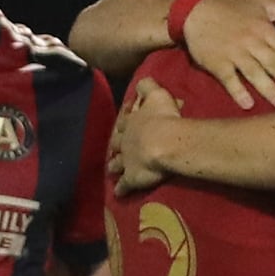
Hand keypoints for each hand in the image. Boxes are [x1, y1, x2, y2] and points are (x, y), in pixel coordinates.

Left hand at [111, 77, 183, 191]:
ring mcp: (126, 160)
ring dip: (114, 165)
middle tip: (113, 147)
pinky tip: (117, 194)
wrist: (164, 142)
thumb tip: (140, 82)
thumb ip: (147, 87)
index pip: (125, 120)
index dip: (124, 120)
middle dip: (115, 144)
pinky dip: (121, 189)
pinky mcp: (131, 178)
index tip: (124, 119)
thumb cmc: (164, 117)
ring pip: (117, 163)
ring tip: (110, 169)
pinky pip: (124, 185)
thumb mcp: (157, 94)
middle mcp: (125, 141)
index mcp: (132, 121)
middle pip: (117, 142)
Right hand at [181, 0, 274, 108]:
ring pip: (254, 72)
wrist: (197, 13)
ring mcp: (233, 53)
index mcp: (263, 28)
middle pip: (273, 63)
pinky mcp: (217, 63)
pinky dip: (238, 91)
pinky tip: (248, 104)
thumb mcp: (263, 5)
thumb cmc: (234, 11)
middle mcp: (250, 41)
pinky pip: (229, 79)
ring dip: (269, 89)